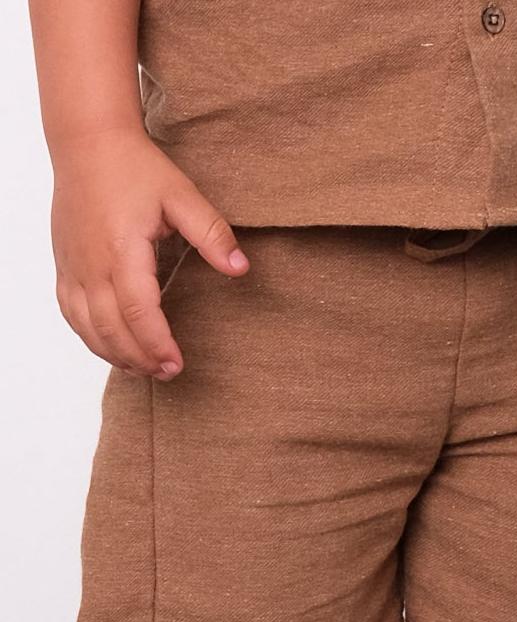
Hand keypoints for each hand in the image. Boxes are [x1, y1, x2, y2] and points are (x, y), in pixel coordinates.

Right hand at [50, 128, 249, 380]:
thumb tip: (241, 269)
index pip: (137, 311)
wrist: (88, 143)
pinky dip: (90, 337)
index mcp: (121, 251)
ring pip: (87, 327)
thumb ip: (213, 234)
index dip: (157, 343)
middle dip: (140, 357)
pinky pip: (70, 313)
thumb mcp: (183, 196)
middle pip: (110, 328)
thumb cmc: (135, 169)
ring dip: (114, 354)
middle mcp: (91, 264)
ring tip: (144, 370)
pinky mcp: (64, 265)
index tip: (177, 364)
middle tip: (168, 373)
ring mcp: (73, 267)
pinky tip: (110, 348)